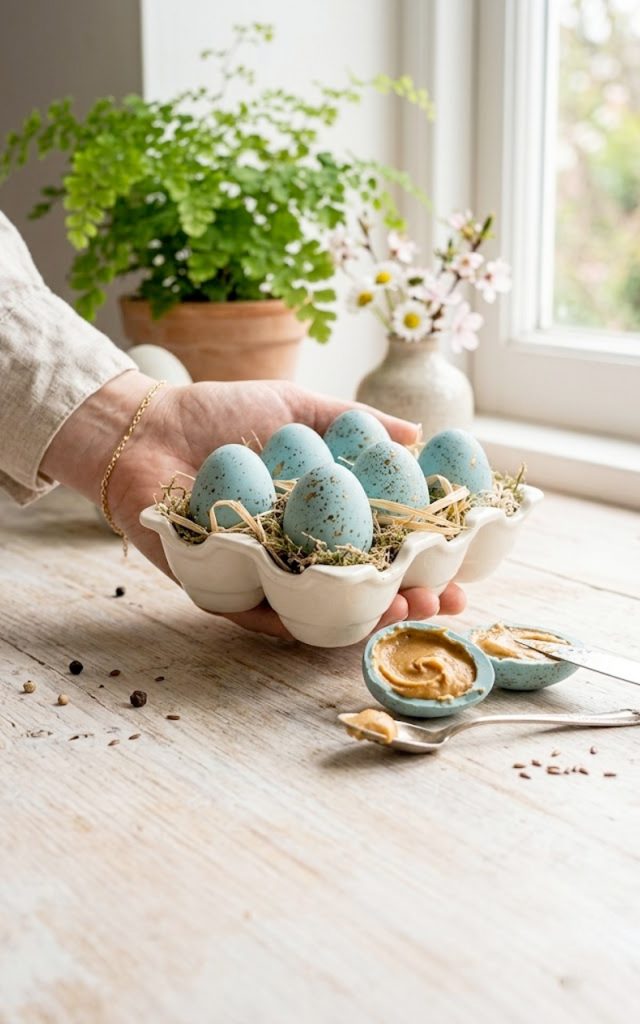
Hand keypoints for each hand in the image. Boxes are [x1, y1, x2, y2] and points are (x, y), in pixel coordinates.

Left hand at [42, 371, 465, 638]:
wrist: (144, 424)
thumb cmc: (218, 413)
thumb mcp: (296, 409)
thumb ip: (354, 424)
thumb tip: (420, 435)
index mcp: (318, 515)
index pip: (383, 548)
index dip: (426, 563)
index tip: (465, 571)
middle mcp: (295, 550)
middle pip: (360, 587)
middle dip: (406, 599)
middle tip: (440, 602)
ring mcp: (259, 573)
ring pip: (316, 608)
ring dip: (360, 616)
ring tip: (397, 608)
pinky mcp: (217, 587)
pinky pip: (256, 614)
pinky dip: (291, 618)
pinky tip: (327, 616)